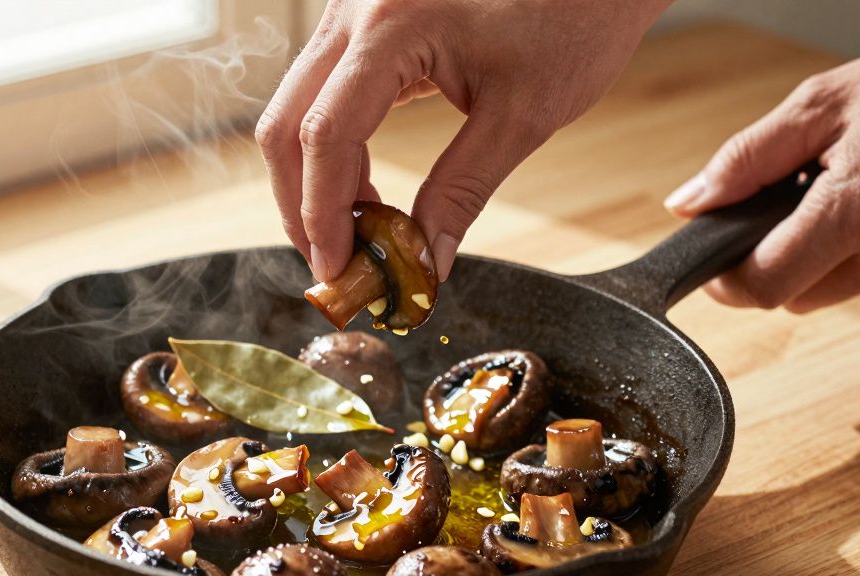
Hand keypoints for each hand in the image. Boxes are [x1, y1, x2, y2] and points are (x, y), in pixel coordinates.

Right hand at [256, 0, 670, 281]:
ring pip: (294, 111)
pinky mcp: (362, 23)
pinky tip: (365, 191)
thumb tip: (425, 261)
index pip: (325, 136)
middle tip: (336, 261)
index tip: (339, 267)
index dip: (322, 213)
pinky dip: (332, 150)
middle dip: (301, 204)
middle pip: (285, 126)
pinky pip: (322, 95)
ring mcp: (352, 13)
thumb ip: (462, 191)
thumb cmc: (574, 16)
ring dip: (313, 180)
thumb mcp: (522, 115)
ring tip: (358, 234)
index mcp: (392, 27)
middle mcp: (355, 11)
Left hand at [665, 48, 859, 311]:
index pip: (766, 285)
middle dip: (767, 264)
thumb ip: (746, 159)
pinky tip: (859, 203)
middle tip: (768, 212)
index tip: (711, 259)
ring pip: (829, 290)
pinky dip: (847, 249)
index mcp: (857, 212)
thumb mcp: (821, 105)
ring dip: (809, 257)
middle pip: (793, 296)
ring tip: (824, 195)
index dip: (726, 281)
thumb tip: (689, 204)